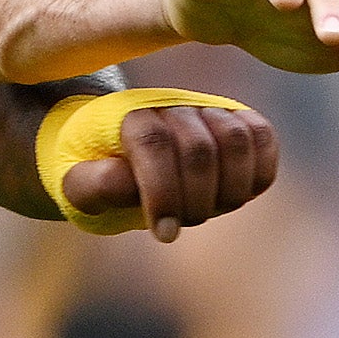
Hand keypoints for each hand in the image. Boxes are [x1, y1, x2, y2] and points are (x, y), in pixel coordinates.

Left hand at [43, 86, 277, 238]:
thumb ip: (92, 185)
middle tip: (180, 223)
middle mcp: (170, 103)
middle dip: (194, 200)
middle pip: (199, 148)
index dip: (163, 193)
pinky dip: (260, 169)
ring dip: (227, 188)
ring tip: (207, 208)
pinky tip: (237, 192)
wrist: (113, 145)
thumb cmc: (93, 169)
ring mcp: (206, 109)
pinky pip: (264, 136)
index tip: (164, 234)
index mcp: (127, 114)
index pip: (154, 144)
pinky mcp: (235, 119)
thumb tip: (127, 181)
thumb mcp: (74, 183)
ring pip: (237, 139)